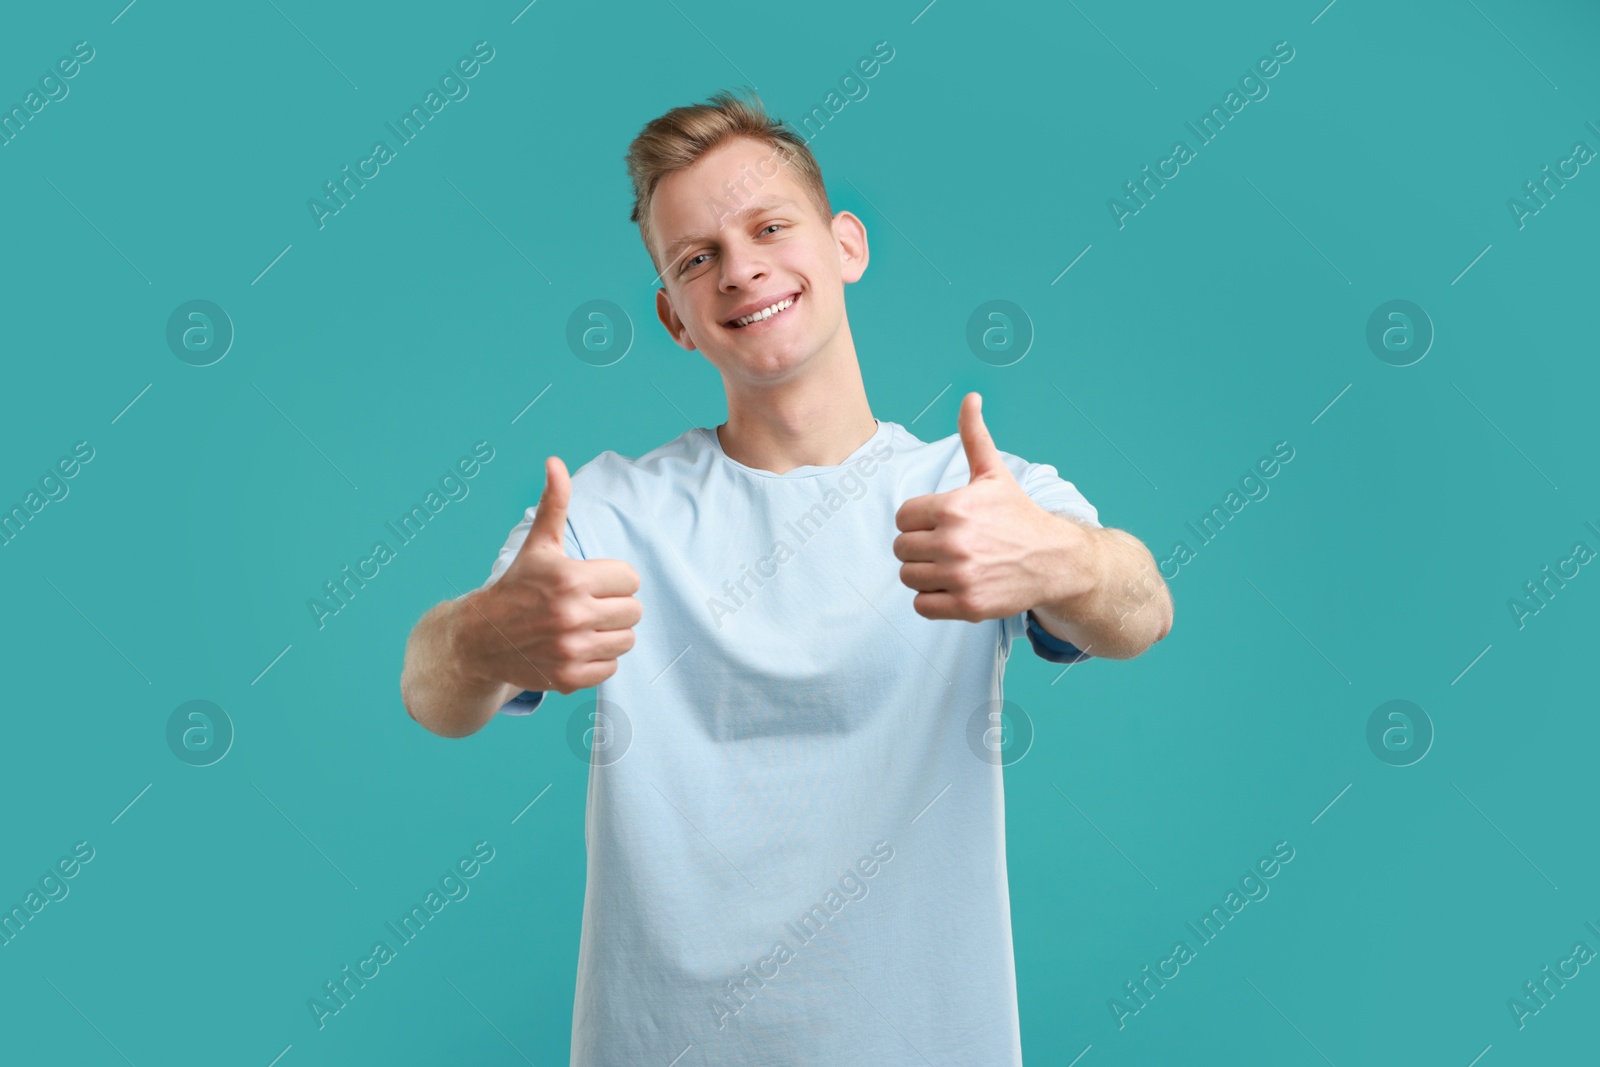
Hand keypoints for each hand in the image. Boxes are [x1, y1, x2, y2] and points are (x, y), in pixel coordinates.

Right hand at [457, 456, 641, 694]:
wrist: (480, 640)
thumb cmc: (516, 587)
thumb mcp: (537, 545)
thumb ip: (554, 503)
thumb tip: (555, 462)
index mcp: (570, 579)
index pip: (631, 579)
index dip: (615, 579)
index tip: (593, 582)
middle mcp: (571, 615)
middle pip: (634, 611)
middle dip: (615, 606)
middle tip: (590, 605)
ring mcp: (570, 649)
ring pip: (627, 640)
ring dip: (611, 633)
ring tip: (585, 626)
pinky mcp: (569, 678)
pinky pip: (611, 669)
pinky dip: (599, 660)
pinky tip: (577, 648)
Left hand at [892, 393, 1095, 621]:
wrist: (1056, 560)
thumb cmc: (1018, 515)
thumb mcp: (994, 474)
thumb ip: (974, 436)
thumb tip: (970, 397)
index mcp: (953, 507)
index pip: (902, 518)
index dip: (919, 521)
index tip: (942, 523)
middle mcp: (953, 542)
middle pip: (901, 548)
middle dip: (920, 547)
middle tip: (947, 546)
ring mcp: (960, 576)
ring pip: (908, 577)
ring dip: (925, 574)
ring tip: (951, 566)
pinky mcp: (967, 605)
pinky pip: (921, 606)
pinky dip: (932, 600)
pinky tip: (954, 586)